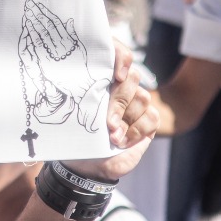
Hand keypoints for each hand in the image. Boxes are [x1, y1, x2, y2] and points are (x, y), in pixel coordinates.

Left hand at [62, 43, 157, 181]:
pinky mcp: (147, 122)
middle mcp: (121, 88)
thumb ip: (77, 98)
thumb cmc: (76, 137)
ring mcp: (135, 104)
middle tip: (107, 122)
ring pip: (143, 97)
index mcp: (101, 80)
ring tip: (111, 135)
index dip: (121, 57)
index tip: (116, 75)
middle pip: (132, 77)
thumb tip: (68, 85)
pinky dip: (136, 131)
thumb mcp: (71, 116)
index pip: (116, 53)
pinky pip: (151, 117)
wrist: (86, 166)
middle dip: (119, 101)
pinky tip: (121, 142)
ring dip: (126, 119)